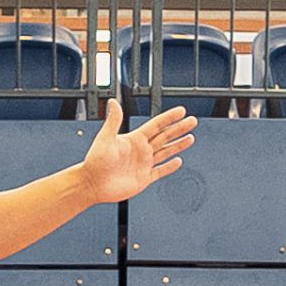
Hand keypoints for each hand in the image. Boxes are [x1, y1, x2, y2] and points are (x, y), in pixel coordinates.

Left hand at [78, 98, 192, 203]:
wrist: (92, 184)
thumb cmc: (95, 161)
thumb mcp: (105, 138)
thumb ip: (113, 121)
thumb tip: (113, 102)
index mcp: (134, 139)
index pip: (156, 125)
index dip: (169, 118)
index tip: (182, 110)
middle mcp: (141, 150)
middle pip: (165, 137)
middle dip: (179, 129)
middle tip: (193, 121)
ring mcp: (143, 164)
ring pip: (165, 152)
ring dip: (178, 145)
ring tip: (191, 138)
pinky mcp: (143, 179)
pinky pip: (160, 171)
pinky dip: (169, 167)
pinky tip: (178, 161)